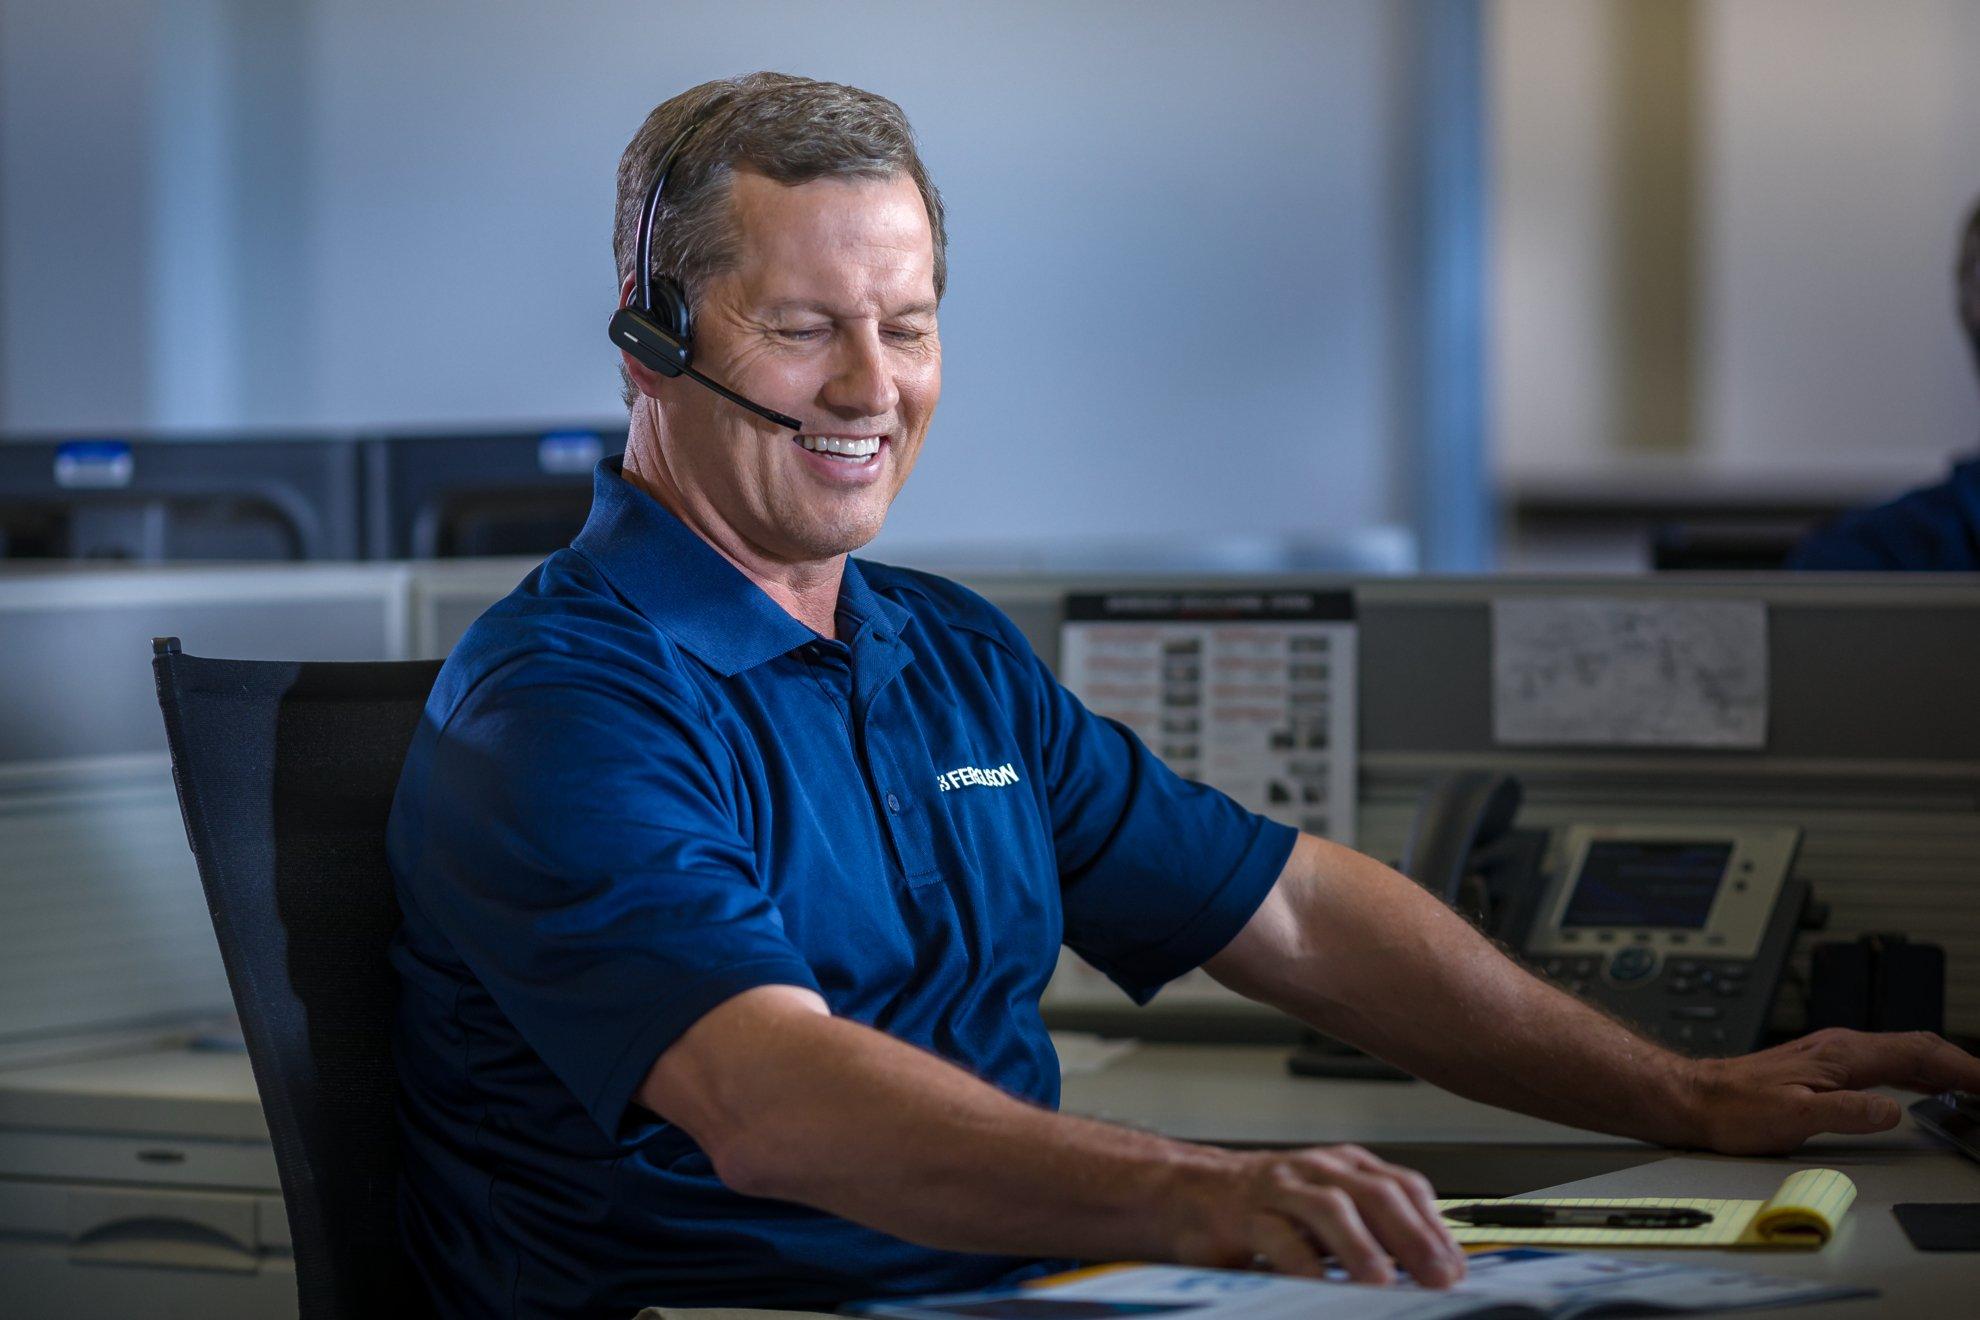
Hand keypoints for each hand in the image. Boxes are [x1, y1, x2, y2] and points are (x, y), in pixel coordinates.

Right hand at [1168, 1144, 1465, 1287]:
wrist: (1191, 1193)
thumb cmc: (1269, 1208)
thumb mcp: (1329, 1210)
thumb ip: (1374, 1230)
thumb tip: (1432, 1271)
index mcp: (1346, 1166)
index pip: (1405, 1187)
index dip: (1436, 1229)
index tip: (1457, 1269)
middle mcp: (1317, 1170)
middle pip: (1376, 1194)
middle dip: (1413, 1238)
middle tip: (1437, 1279)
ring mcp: (1280, 1188)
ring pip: (1329, 1208)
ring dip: (1361, 1248)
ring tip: (1383, 1284)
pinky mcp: (1243, 1215)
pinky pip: (1277, 1236)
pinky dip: (1302, 1262)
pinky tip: (1319, 1286)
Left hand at [1685, 1028, 1979, 1155]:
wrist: (1697, 1098)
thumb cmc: (1736, 1108)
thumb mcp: (1796, 1117)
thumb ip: (1847, 1112)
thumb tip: (1893, 1111)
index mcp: (1842, 1054)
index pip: (1918, 1053)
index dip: (1962, 1067)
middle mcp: (1840, 1047)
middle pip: (1917, 1047)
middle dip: (1961, 1063)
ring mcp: (1832, 1054)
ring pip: (1902, 1052)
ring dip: (1941, 1066)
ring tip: (1970, 1085)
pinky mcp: (1824, 1067)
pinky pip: (1884, 1062)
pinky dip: (1915, 1071)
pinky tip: (1921, 1086)